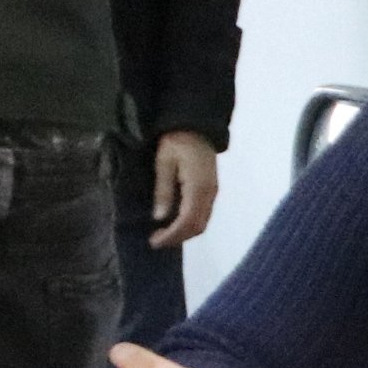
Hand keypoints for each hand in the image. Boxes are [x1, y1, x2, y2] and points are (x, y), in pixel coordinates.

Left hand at [148, 132, 220, 249]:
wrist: (197, 126)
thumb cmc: (176, 141)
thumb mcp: (164, 163)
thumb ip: (163, 190)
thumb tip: (160, 217)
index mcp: (198, 187)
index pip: (187, 221)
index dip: (171, 235)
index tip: (154, 241)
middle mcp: (210, 194)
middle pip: (198, 226)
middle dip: (177, 238)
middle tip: (156, 240)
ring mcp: (213, 193)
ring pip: (202, 223)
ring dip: (184, 233)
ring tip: (163, 234)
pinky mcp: (211, 191)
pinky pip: (203, 215)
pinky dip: (189, 224)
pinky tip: (174, 222)